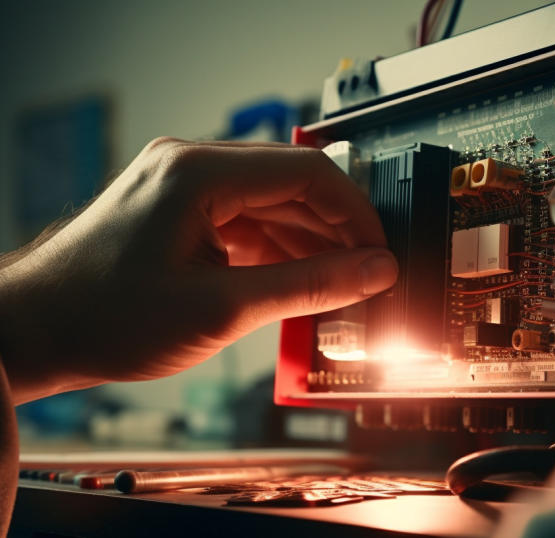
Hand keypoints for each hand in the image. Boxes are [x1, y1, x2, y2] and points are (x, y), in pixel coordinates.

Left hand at [0, 138, 397, 403]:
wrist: (34, 333)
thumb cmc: (104, 318)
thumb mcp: (221, 309)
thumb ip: (308, 286)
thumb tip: (372, 272)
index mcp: (198, 173)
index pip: (307, 173)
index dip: (355, 213)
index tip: (381, 251)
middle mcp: (191, 166)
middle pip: (292, 186)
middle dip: (336, 231)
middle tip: (369, 274)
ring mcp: (184, 186)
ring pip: (272, 204)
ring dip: (309, 243)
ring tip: (341, 285)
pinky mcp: (180, 211)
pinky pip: (246, 221)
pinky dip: (277, 250)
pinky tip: (300, 282)